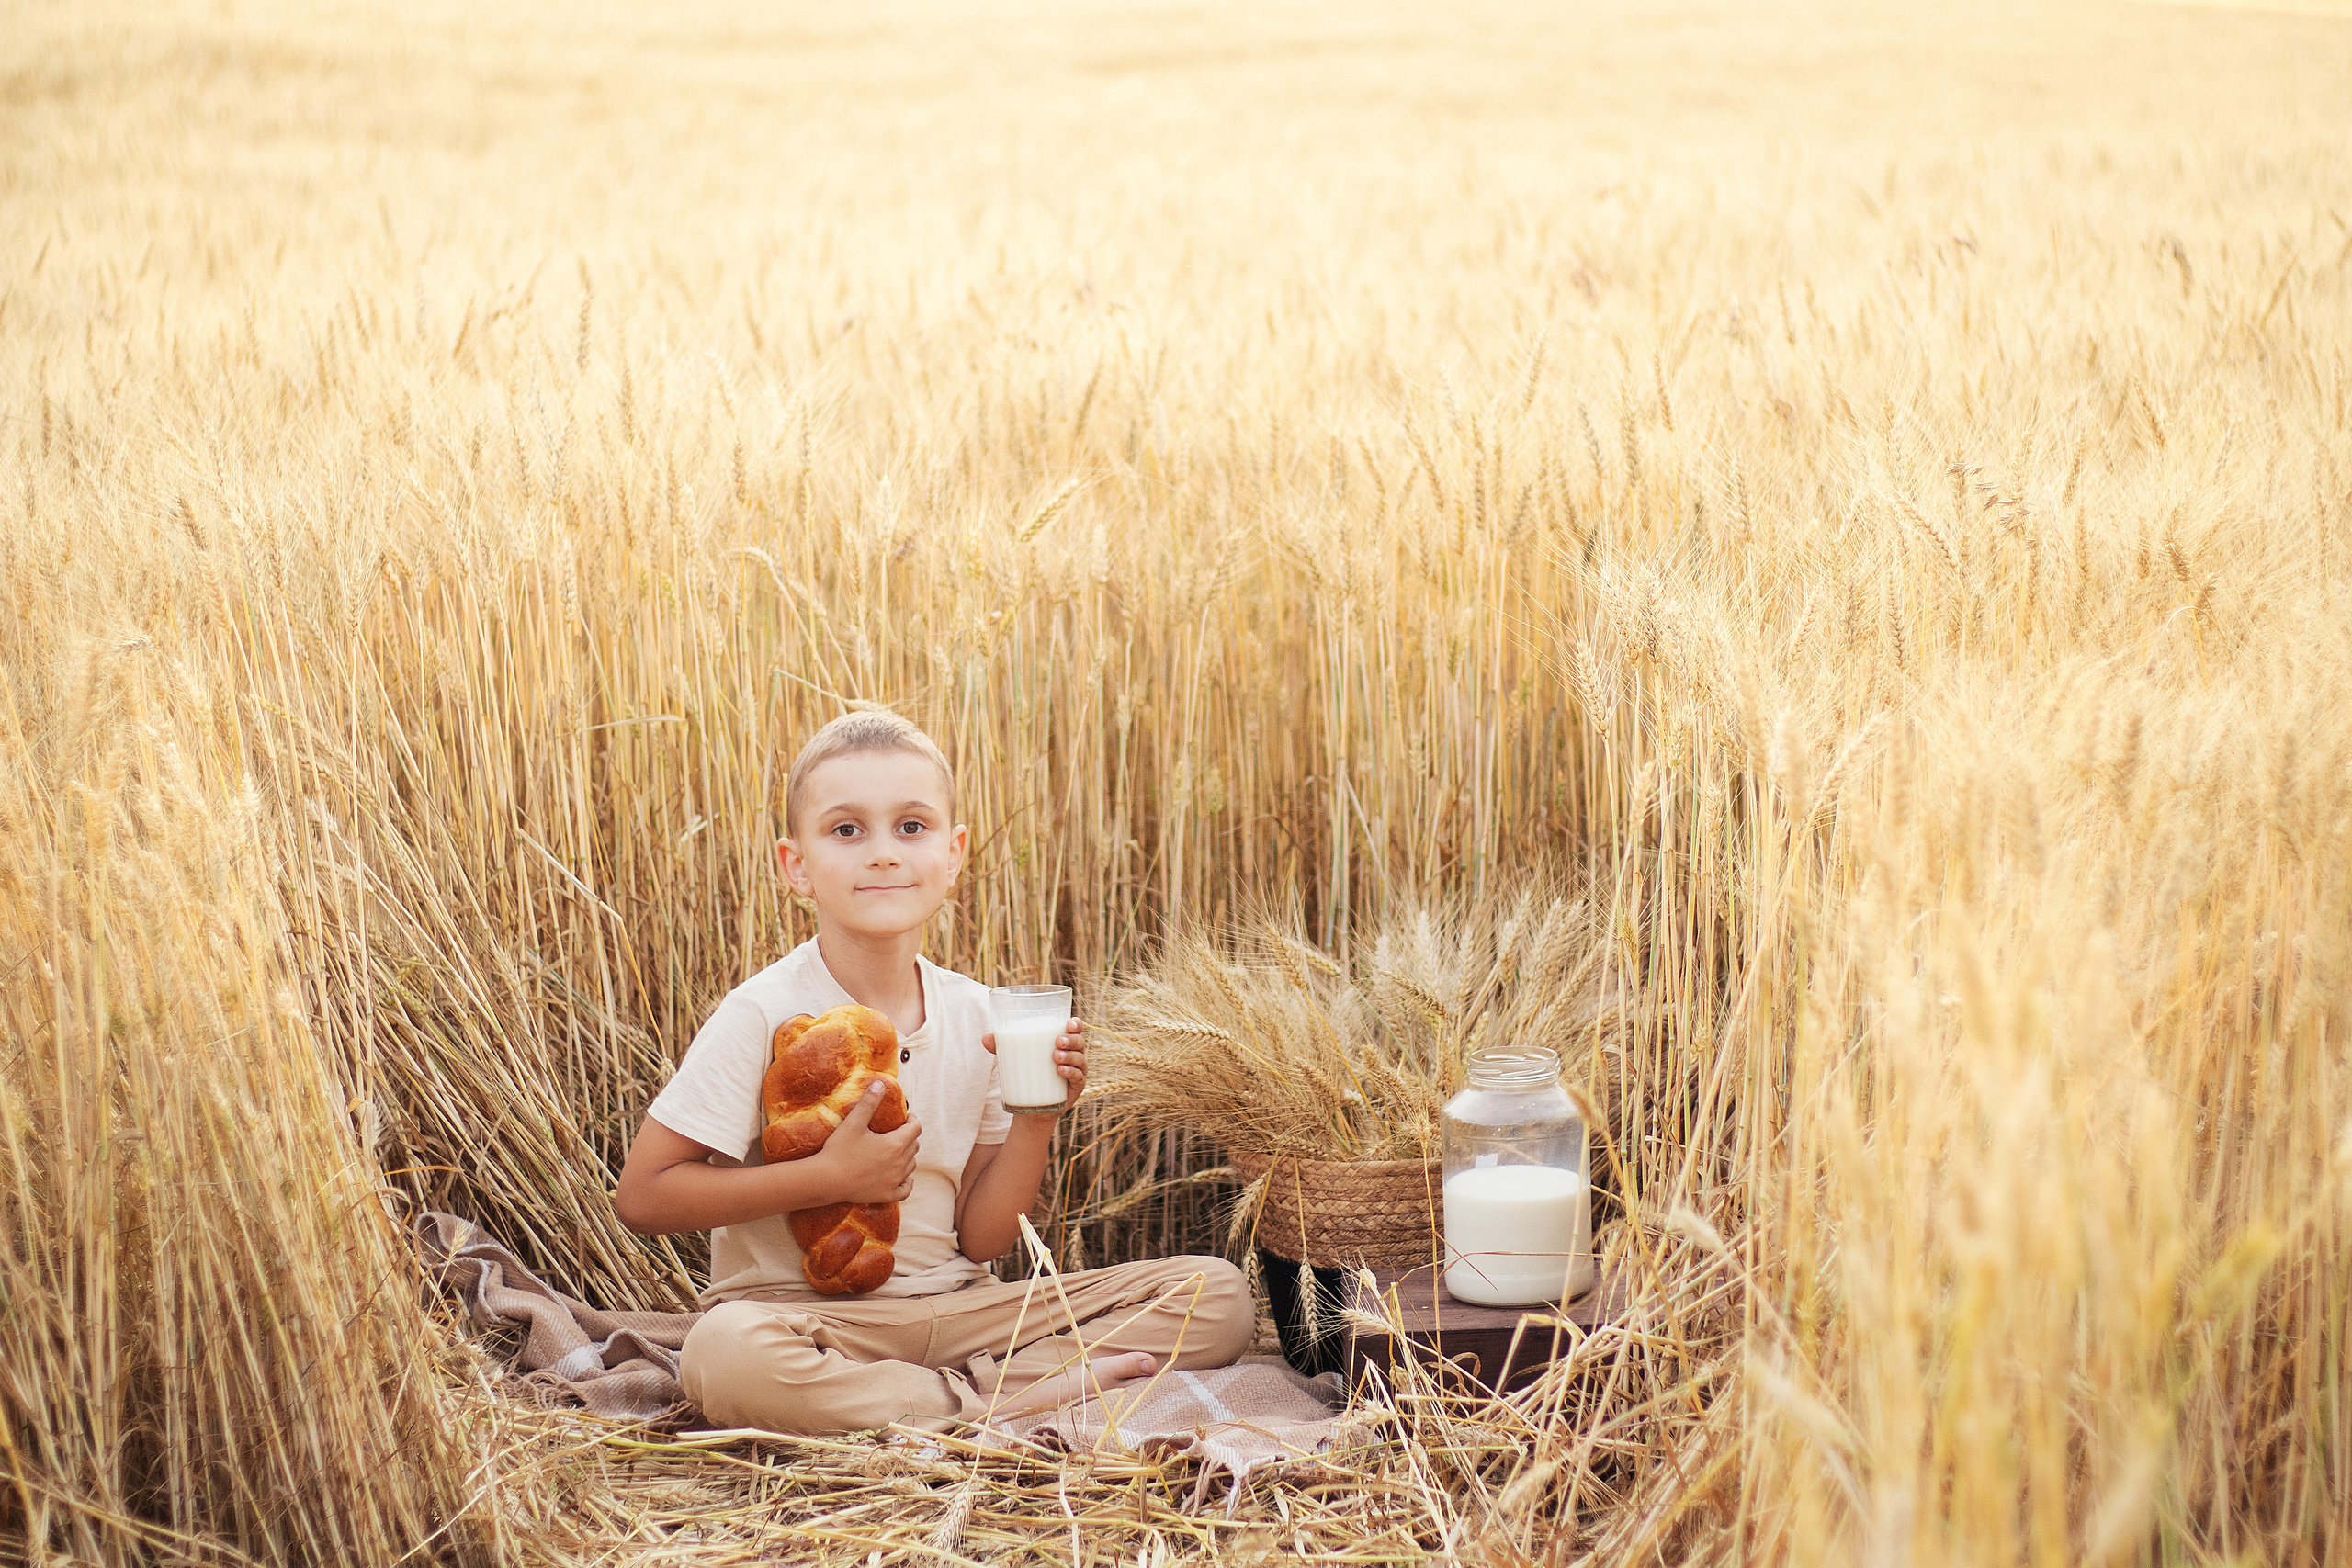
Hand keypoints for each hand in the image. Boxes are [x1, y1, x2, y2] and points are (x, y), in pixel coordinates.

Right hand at [814, 1080, 920, 1203]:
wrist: (826, 1180)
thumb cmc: (839, 1151)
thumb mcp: (854, 1122)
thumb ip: (869, 1102)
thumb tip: (879, 1083)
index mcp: (895, 1144)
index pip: (915, 1128)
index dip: (913, 1120)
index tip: (906, 1117)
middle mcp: (899, 1163)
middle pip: (914, 1146)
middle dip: (909, 1136)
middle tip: (899, 1131)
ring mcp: (894, 1181)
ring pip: (911, 1166)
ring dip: (907, 1156)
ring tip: (897, 1150)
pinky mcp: (886, 1195)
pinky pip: (905, 1189)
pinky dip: (907, 1182)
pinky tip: (902, 1177)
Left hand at [982, 1016, 1088, 1113]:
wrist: (1031, 1106)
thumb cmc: (1026, 1073)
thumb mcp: (1014, 1058)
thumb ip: (1001, 1047)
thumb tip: (985, 1038)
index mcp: (1063, 1043)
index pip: (1076, 1029)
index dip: (1076, 1024)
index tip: (1069, 1023)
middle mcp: (1074, 1055)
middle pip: (1080, 1042)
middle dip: (1072, 1039)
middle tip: (1058, 1041)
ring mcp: (1076, 1072)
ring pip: (1080, 1059)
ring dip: (1070, 1056)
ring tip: (1055, 1057)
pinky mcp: (1075, 1088)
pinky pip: (1079, 1078)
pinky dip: (1071, 1072)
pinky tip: (1061, 1070)